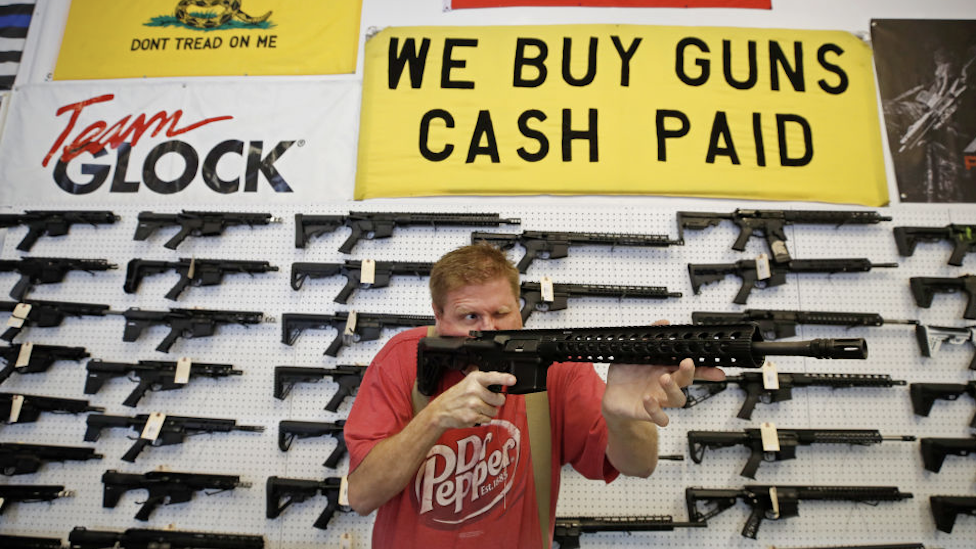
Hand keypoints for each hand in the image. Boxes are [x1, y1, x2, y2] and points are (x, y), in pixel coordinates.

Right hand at [427, 368, 515, 429]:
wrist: (441, 411)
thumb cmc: (456, 396)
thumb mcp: (467, 381)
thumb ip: (483, 380)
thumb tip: (501, 378)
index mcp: (474, 379)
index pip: (492, 377)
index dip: (504, 379)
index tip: (512, 380)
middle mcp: (474, 390)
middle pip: (499, 399)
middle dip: (495, 402)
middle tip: (485, 401)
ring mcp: (473, 404)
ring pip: (494, 411)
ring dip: (488, 411)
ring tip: (477, 408)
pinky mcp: (472, 416)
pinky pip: (488, 419)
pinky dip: (483, 418)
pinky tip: (474, 414)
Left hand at [602, 323, 725, 427]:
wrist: (612, 396)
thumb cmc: (626, 374)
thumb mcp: (634, 352)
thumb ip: (649, 337)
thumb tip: (663, 323)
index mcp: (666, 369)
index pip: (690, 369)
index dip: (705, 370)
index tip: (717, 370)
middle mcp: (665, 385)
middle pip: (686, 381)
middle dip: (689, 372)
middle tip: (686, 363)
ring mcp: (659, 399)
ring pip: (677, 400)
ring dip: (673, 389)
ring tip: (663, 378)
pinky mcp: (648, 412)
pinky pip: (660, 418)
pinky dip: (656, 410)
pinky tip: (648, 399)